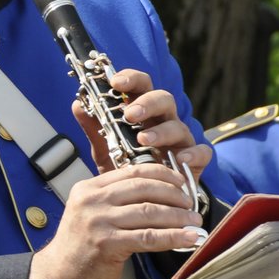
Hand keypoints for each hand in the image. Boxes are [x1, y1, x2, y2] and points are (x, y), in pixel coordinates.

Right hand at [24, 163, 203, 278]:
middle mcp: (91, 201)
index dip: (162, 175)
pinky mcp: (107, 244)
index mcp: (88, 188)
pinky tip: (188, 238)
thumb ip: (115, 201)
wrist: (57, 275)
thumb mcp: (90, 213)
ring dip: (178, 217)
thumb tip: (158, 195)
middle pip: (143, 188)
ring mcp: (98, 221)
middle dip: (174, 195)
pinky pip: (148, 237)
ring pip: (149, 212)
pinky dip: (173, 237)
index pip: (132, 172)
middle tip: (190, 204)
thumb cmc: (79, 247)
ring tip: (194, 222)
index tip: (180, 183)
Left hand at [74, 68, 209, 173]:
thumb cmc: (127, 166)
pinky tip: (179, 158)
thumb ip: (93, 128)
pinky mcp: (194, 160)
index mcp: (142, 113)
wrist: (142, 199)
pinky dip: (193, 153)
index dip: (131, 79)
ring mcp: (180, 140)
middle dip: (146, 103)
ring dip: (160, 131)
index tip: (115, 81)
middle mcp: (163, 122)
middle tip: (129, 113)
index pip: (140, 87)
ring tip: (144, 139)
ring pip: (178, 125)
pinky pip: (201, 152)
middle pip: (163, 99)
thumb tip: (77, 104)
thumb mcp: (105, 148)